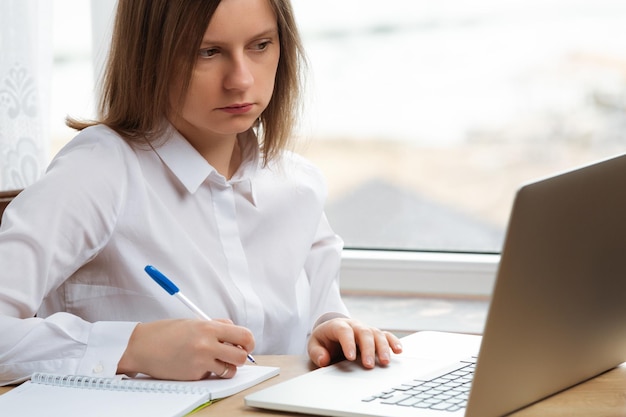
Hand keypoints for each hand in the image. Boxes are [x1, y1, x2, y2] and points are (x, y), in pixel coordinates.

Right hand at [117, 318, 254, 379]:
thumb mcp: (195, 322)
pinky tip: (196, 364)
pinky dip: (209, 372)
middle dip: (242, 357)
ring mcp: (201, 362)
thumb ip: (218, 326)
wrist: (142, 346)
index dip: (248, 342)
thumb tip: (237, 334)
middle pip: (242, 356)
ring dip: (226, 367)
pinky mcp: (194, 375)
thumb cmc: (167, 333)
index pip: (244, 335)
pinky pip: (212, 376)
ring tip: (214, 360)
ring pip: (230, 370)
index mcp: (209, 327)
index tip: (245, 345)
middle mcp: (207, 344)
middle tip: (234, 355)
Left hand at [307, 318, 402, 368]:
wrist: (332, 333)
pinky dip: (393, 342)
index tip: (350, 357)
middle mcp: (354, 325)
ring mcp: (365, 329)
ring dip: (383, 347)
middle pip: (363, 333)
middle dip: (367, 349)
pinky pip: (386, 335)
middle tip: (369, 365)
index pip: (344, 331)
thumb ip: (317, 353)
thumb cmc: (324, 340)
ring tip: (385, 362)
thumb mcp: (314, 345)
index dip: (348, 343)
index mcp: (337, 326)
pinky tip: (399, 351)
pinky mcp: (374, 335)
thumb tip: (323, 360)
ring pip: (377, 334)